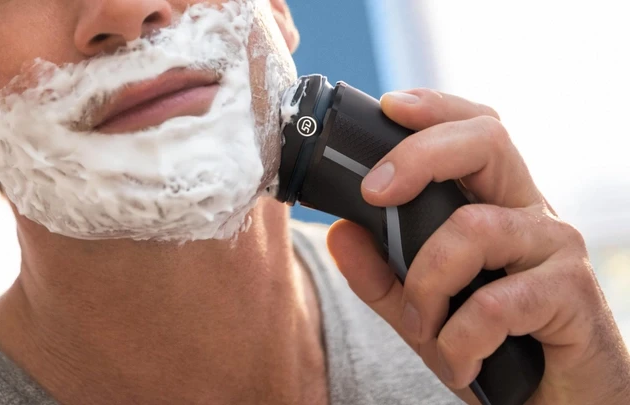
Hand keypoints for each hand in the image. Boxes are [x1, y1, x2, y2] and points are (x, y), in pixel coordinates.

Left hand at [326, 89, 629, 403]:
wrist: (558, 404)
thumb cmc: (494, 346)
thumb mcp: (422, 309)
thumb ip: (382, 274)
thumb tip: (340, 232)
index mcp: (495, 204)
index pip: (474, 131)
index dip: (436, 109)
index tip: (389, 107)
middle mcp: (529, 212)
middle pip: (487, 140)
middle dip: (420, 155)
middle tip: (375, 193)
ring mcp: (555, 248)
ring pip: (474, 228)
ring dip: (427, 285)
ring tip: (423, 329)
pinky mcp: (573, 293)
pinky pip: (496, 302)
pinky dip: (460, 337)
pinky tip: (460, 361)